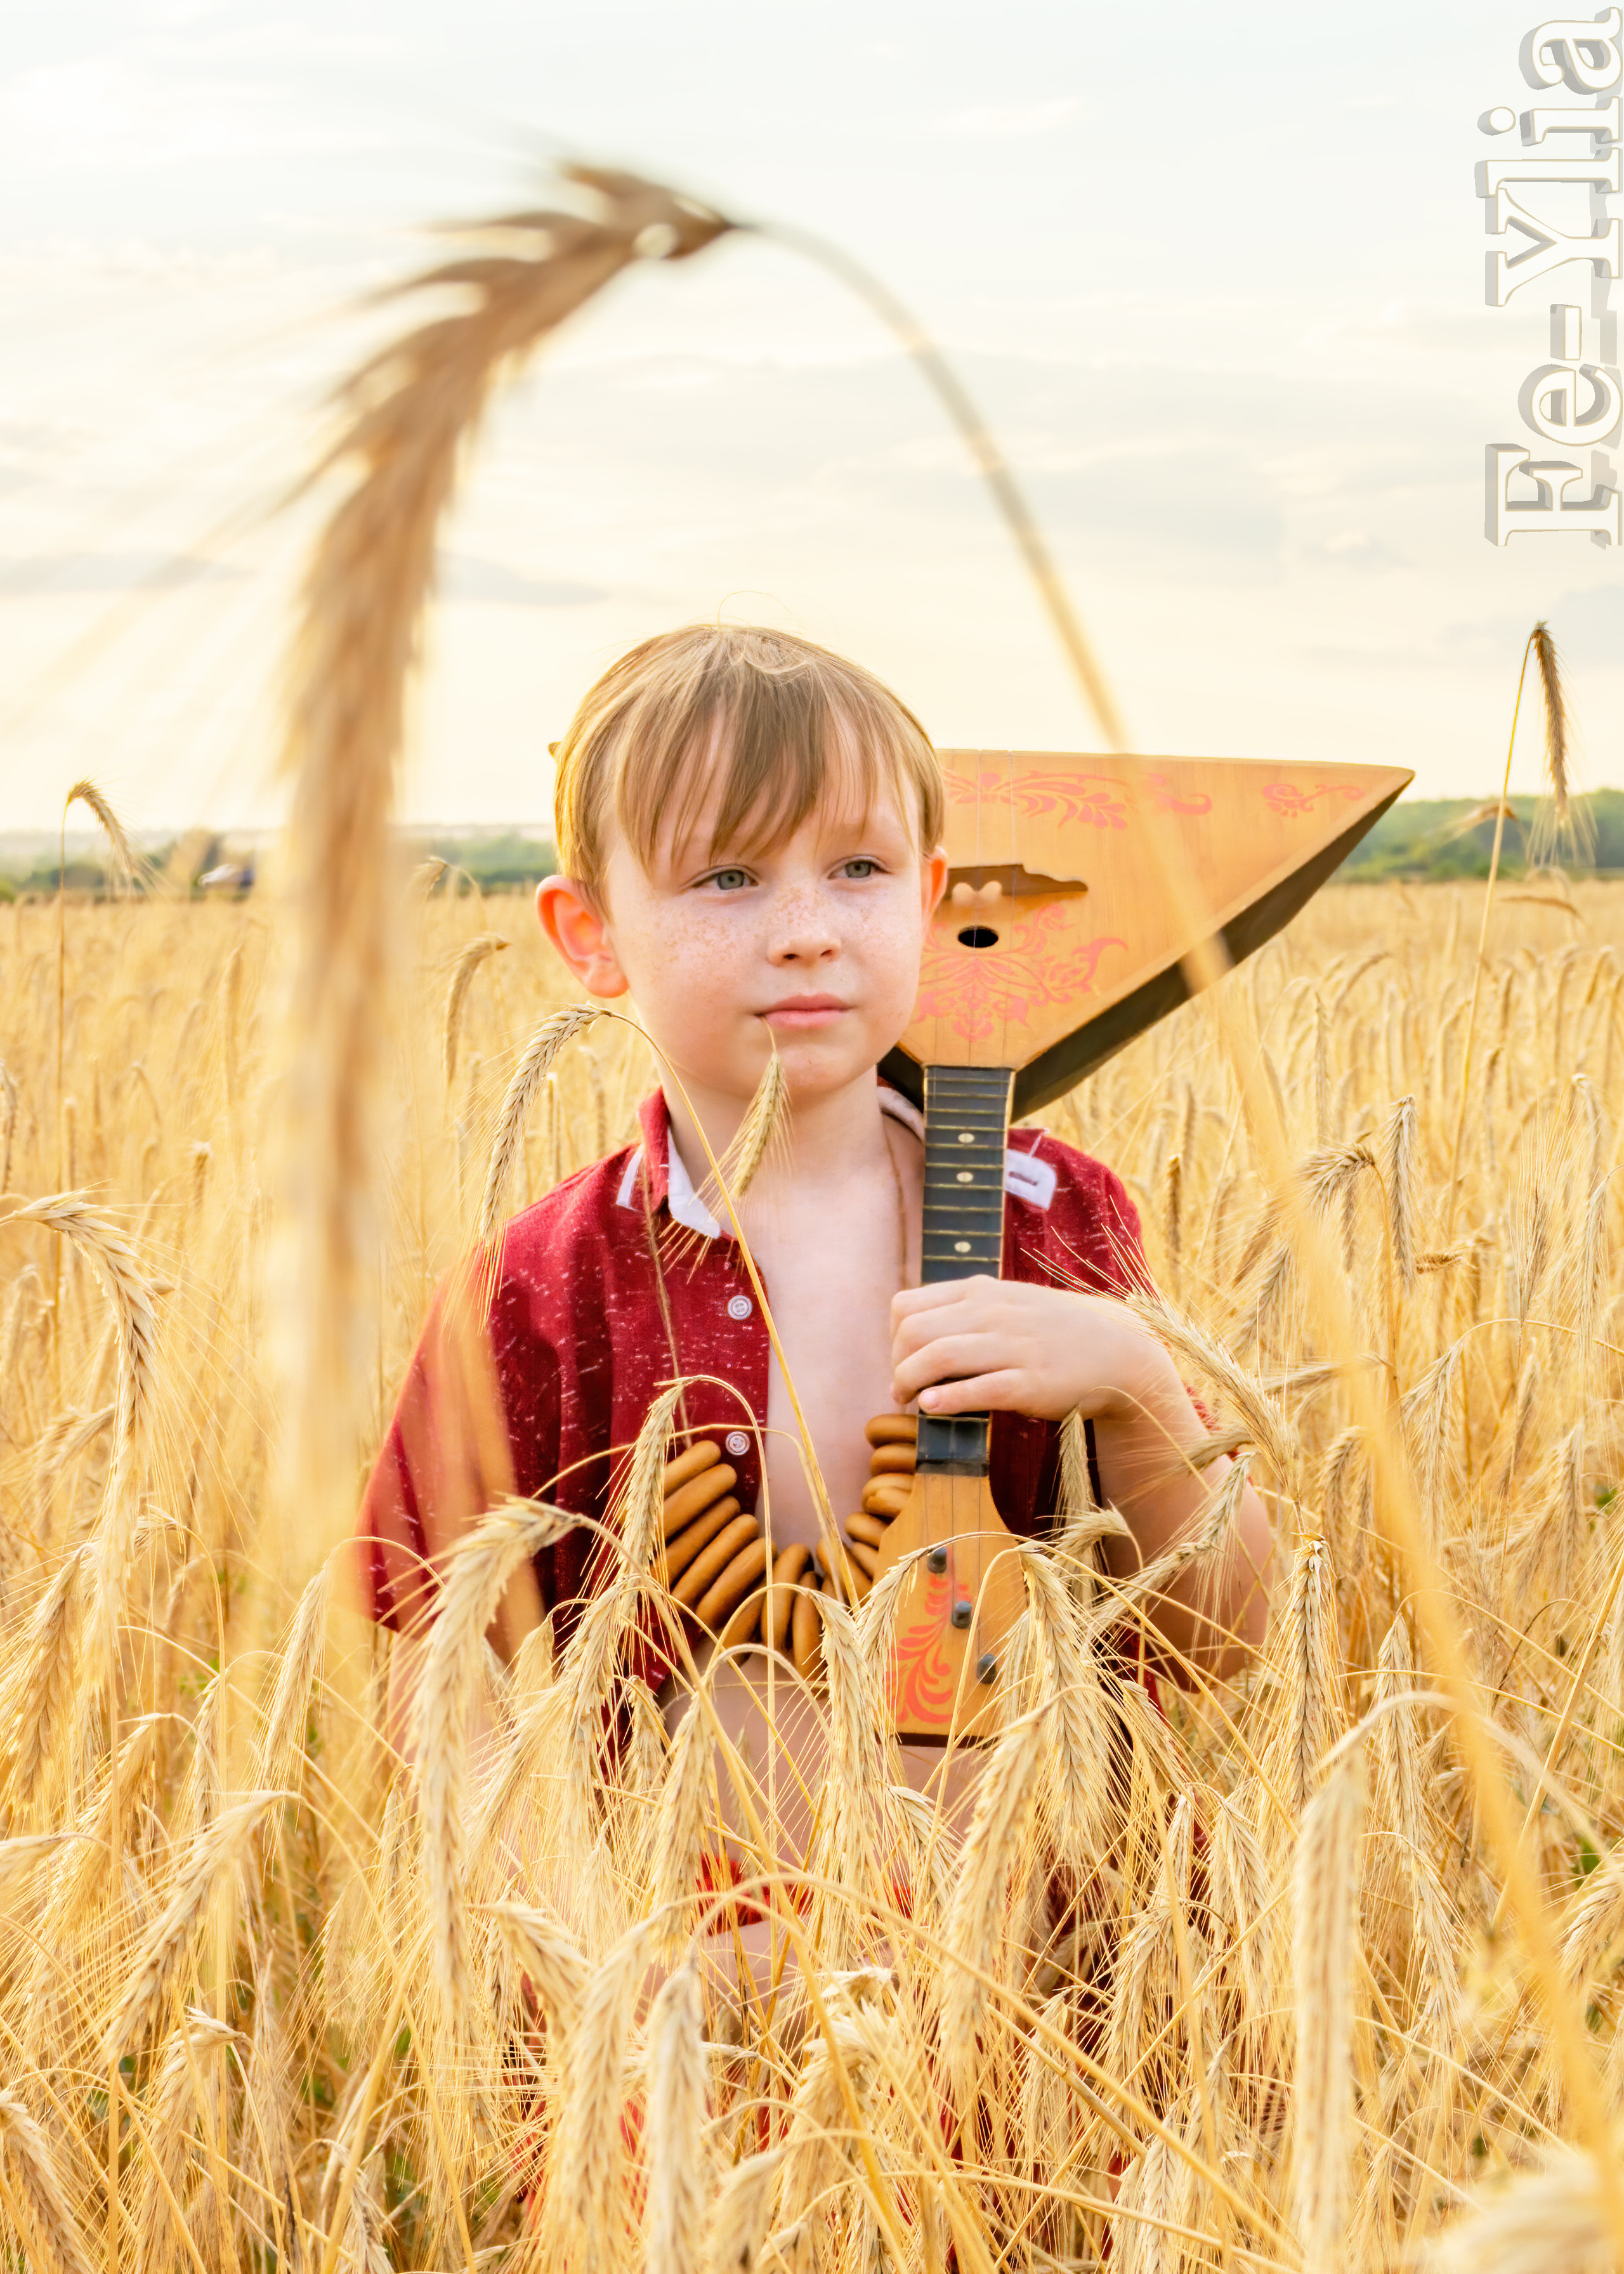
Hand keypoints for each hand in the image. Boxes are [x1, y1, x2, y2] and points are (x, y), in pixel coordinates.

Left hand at [890, 1276, 1175, 1422]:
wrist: (1116, 1358)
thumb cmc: (1052, 1335)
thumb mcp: (1008, 1304)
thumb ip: (964, 1311)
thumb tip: (910, 1332)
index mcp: (981, 1292)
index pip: (906, 1306)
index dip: (891, 1339)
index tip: (901, 1362)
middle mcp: (993, 1313)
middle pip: (914, 1333)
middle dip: (896, 1366)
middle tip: (901, 1389)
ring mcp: (1013, 1346)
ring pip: (937, 1357)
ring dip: (910, 1384)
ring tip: (910, 1401)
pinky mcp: (1030, 1383)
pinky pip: (976, 1389)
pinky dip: (946, 1400)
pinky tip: (933, 1408)